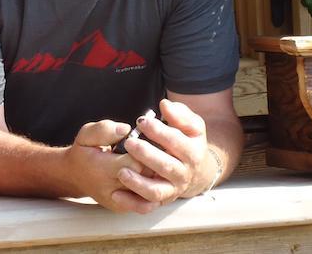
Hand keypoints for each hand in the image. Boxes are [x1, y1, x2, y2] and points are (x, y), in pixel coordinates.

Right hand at [62, 119, 144, 209]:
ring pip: (149, 192)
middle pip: (144, 178)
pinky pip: (145, 203)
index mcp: (101, 168)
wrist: (74, 175)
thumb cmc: (83, 152)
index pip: (134, 163)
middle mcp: (110, 189)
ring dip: (154, 177)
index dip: (142, 151)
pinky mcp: (123, 208)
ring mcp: (118, 202)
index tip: (142, 142)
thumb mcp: (87, 134)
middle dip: (152, 164)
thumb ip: (105, 129)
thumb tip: (126, 130)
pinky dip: (151, 189)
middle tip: (153, 153)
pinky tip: (149, 177)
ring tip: (153, 165)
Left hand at [110, 98, 210, 212]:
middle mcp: (183, 173)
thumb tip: (165, 105)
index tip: (142, 121)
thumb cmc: (186, 140)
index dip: (160, 132)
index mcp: (192, 152)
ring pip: (157, 191)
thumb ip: (179, 113)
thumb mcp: (190, 125)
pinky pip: (147, 206)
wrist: (195, 169)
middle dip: (147, 155)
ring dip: (139, 184)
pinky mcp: (161, 200)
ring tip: (121, 172)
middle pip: (167, 167)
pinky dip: (131, 203)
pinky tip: (116, 194)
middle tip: (129, 143)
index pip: (177, 142)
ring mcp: (172, 189)